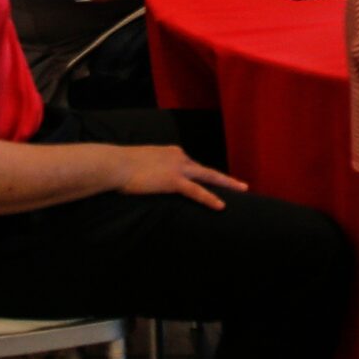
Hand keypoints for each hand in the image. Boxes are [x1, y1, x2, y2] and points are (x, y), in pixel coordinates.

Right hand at [108, 143, 246, 208]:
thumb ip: (150, 169)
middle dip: (224, 178)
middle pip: (206, 169)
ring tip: (243, 190)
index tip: (209, 182)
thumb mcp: (139, 163)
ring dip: (227, 183)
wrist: (115, 164)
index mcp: (171, 152)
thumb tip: (148, 177)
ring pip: (208, 176)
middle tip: (241, 185)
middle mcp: (178, 156)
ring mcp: (178, 168)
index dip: (201, 175)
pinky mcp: (173, 181)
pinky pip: (196, 191)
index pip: (191, 164)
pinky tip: (221, 206)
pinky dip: (209, 198)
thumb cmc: (120, 165)